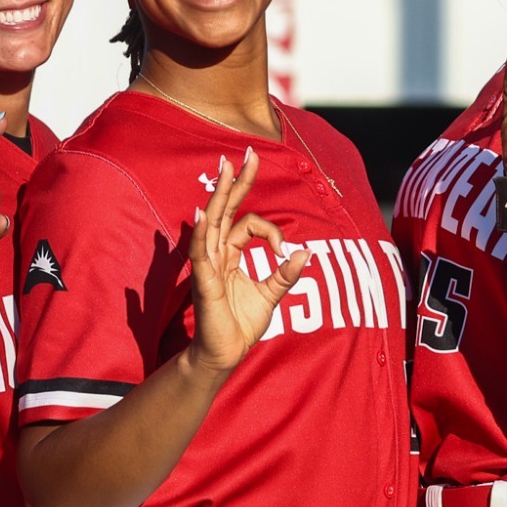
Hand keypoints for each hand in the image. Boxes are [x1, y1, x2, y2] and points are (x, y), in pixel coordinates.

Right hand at [186, 150, 310, 376]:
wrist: (225, 354)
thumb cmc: (241, 325)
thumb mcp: (271, 295)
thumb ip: (285, 274)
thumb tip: (306, 253)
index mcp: (230, 254)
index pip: (248, 223)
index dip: (271, 230)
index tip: (284, 250)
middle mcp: (217, 254)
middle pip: (226, 209)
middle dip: (237, 181)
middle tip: (247, 152)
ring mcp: (208, 265)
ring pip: (213, 222)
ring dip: (220, 195)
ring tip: (225, 169)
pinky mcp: (203, 281)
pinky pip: (201, 252)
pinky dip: (201, 233)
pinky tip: (202, 214)